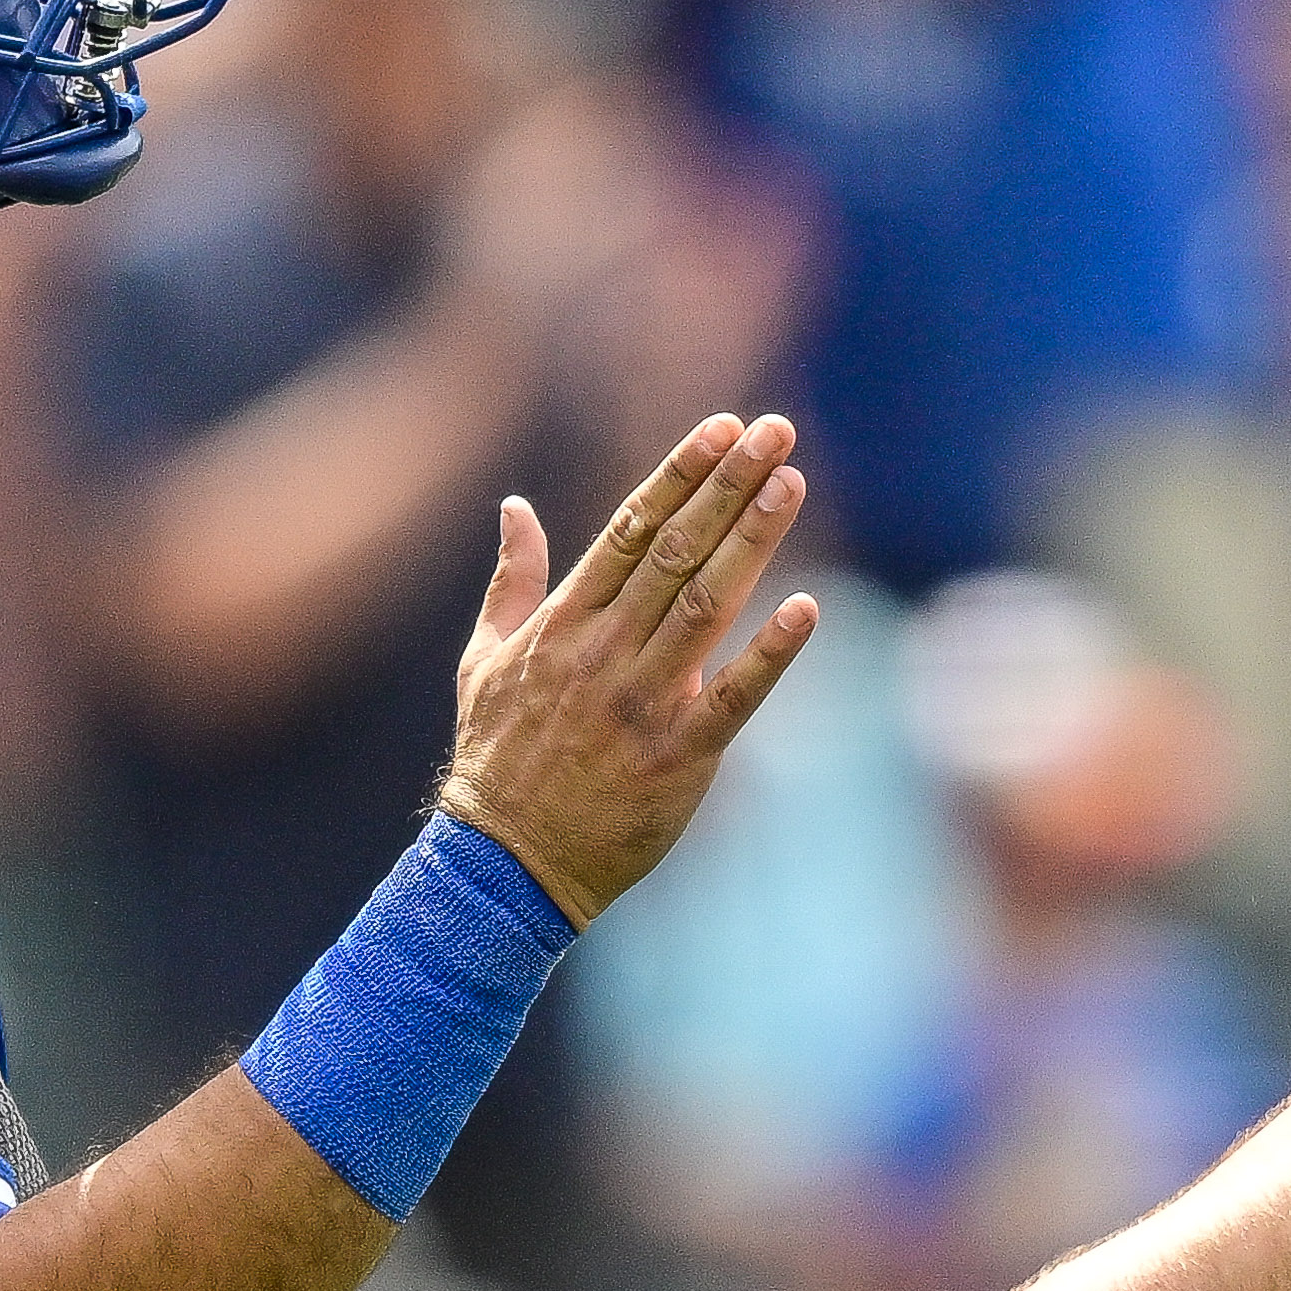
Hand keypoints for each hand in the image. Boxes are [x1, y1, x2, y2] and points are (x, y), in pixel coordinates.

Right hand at [432, 413, 819, 924]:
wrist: (504, 863)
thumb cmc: (497, 758)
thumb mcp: (484, 659)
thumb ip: (512, 580)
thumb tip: (514, 505)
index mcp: (563, 623)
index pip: (631, 528)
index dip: (681, 473)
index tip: (723, 427)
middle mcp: (604, 652)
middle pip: (676, 552)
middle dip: (728, 486)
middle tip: (775, 432)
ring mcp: (642, 703)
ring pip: (706, 607)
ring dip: (752, 543)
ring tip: (790, 485)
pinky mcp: (678, 757)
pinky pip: (733, 698)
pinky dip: (770, 654)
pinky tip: (806, 609)